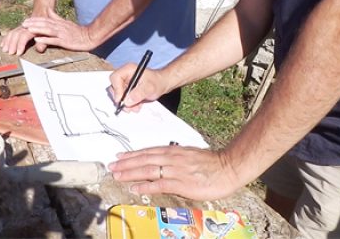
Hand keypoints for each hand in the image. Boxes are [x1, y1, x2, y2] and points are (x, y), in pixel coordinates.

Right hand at [0, 25, 45, 54]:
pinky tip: (3, 44)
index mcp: (33, 28)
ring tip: (5, 50)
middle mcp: (26, 27)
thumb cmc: (47, 26)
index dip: (20, 44)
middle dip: (12, 44)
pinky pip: (11, 32)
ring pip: (12, 33)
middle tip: (10, 53)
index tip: (18, 53)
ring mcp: (21, 27)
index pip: (24, 36)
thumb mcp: (48, 33)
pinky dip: (6, 39)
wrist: (43, 12)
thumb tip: (40, 50)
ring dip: (8, 42)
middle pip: (16, 34)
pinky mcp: (19, 28)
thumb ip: (44, 42)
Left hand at [20, 8, 95, 51]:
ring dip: (37, 29)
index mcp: (59, 23)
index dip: (35, 20)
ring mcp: (62, 34)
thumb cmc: (78, 31)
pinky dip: (45, 39)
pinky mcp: (64, 41)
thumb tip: (48, 11)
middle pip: (44, 24)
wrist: (90, 36)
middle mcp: (59, 27)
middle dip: (33, 23)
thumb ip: (56, 17)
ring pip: (48, 30)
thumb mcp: (66, 22)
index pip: (45, 20)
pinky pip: (53, 40)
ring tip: (28, 29)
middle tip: (23, 24)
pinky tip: (38, 39)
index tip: (26, 20)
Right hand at [108, 63, 165, 112]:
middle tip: (127, 107)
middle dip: (121, 99)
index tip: (121, 99)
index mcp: (128, 69)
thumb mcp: (149, 88)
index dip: (116, 89)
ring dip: (125, 104)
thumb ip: (138, 94)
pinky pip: (122, 99)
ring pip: (117, 95)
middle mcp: (124, 75)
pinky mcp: (126, 90)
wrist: (162, 84)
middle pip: (114, 87)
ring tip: (135, 107)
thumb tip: (127, 101)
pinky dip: (128, 104)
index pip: (115, 78)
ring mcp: (124, 83)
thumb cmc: (157, 81)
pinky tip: (136, 106)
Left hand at [108, 145, 242, 200]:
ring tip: (117, 174)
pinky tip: (134, 187)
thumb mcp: (190, 155)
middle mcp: (172, 158)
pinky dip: (145, 185)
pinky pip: (159, 184)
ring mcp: (175, 170)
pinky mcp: (181, 183)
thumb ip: (175, 158)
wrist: (228, 168)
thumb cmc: (211, 163)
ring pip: (147, 169)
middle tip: (111, 166)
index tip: (119, 156)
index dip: (132, 155)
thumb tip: (163, 162)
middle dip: (126, 163)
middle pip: (144, 159)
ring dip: (130, 172)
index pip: (148, 152)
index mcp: (174, 151)